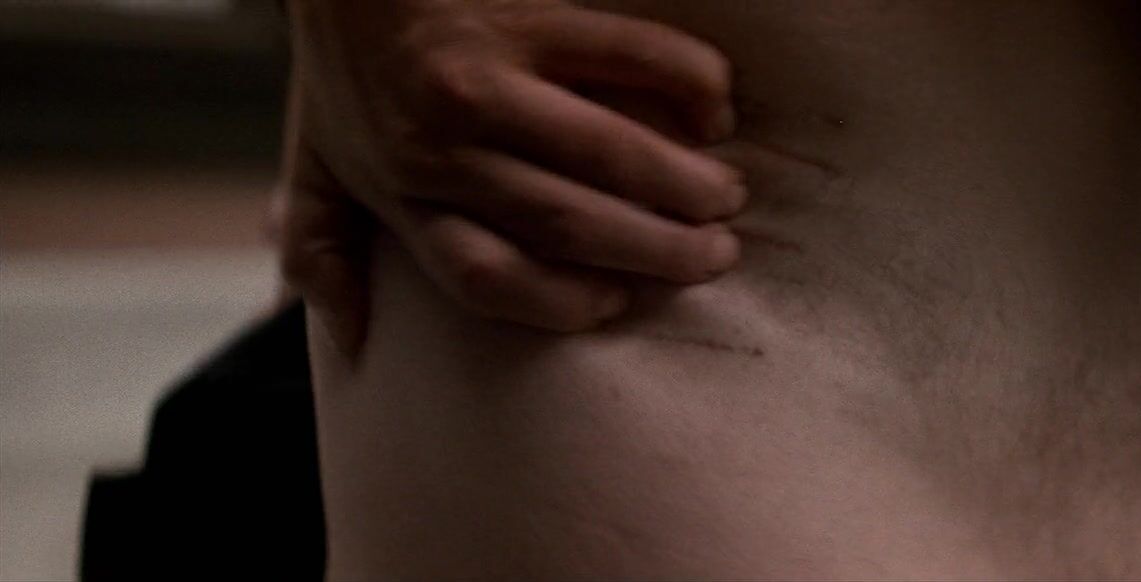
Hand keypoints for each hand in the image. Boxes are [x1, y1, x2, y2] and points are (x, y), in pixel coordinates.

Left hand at [281, 0, 745, 356]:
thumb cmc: (342, 70)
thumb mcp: (314, 164)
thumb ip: (322, 249)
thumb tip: (352, 341)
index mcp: (397, 194)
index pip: (486, 275)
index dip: (561, 302)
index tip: (617, 300)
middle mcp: (439, 146)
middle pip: (565, 222)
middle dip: (656, 248)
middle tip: (714, 256)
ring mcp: (482, 79)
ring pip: (602, 152)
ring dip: (681, 183)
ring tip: (727, 198)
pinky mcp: (522, 16)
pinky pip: (623, 54)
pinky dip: (683, 80)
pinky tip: (714, 107)